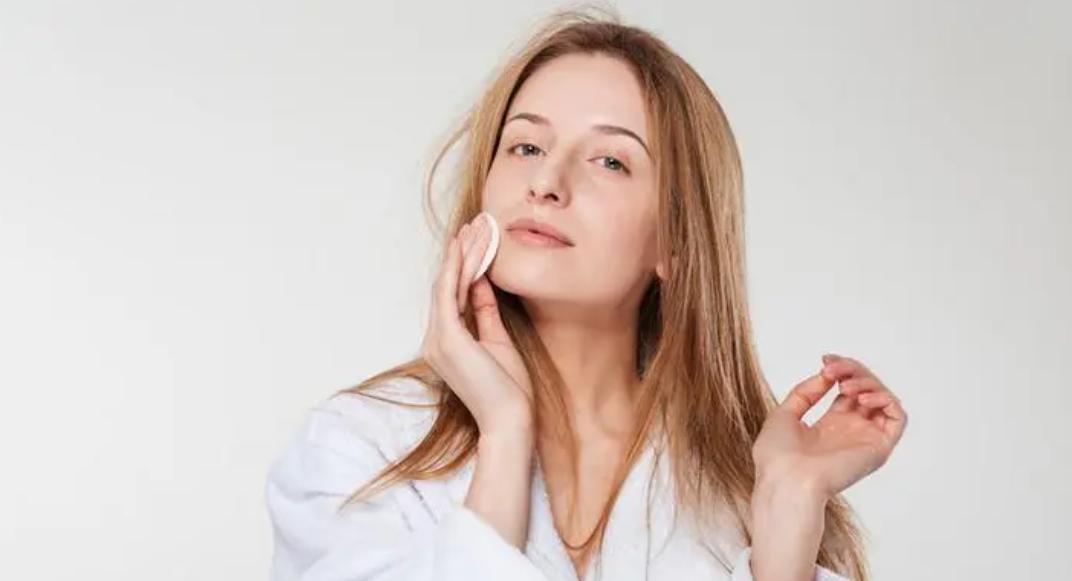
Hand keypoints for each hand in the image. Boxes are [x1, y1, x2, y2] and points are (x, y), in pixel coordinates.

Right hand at [420, 212, 533, 436]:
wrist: (511, 421)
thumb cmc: (510, 390)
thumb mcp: (498, 342)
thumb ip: (486, 313)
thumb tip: (482, 283)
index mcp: (447, 343)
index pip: (454, 296)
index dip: (465, 266)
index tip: (478, 241)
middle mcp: (436, 340)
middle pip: (447, 286)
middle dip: (463, 253)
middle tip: (477, 223)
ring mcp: (438, 340)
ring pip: (448, 285)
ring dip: (463, 254)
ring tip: (477, 226)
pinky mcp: (448, 339)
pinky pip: (450, 294)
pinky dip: (459, 268)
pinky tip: (467, 247)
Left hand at [751, 353, 907, 498]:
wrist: (785, 480)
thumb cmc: (778, 457)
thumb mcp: (784, 415)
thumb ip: (805, 393)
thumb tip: (826, 376)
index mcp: (830, 426)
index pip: (848, 390)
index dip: (842, 369)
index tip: (825, 359)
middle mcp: (851, 432)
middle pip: (867, 389)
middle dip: (853, 370)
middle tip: (832, 368)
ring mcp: (866, 439)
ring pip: (884, 399)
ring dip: (868, 382)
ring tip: (845, 385)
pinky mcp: (878, 448)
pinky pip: (897, 417)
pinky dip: (885, 399)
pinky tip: (863, 398)